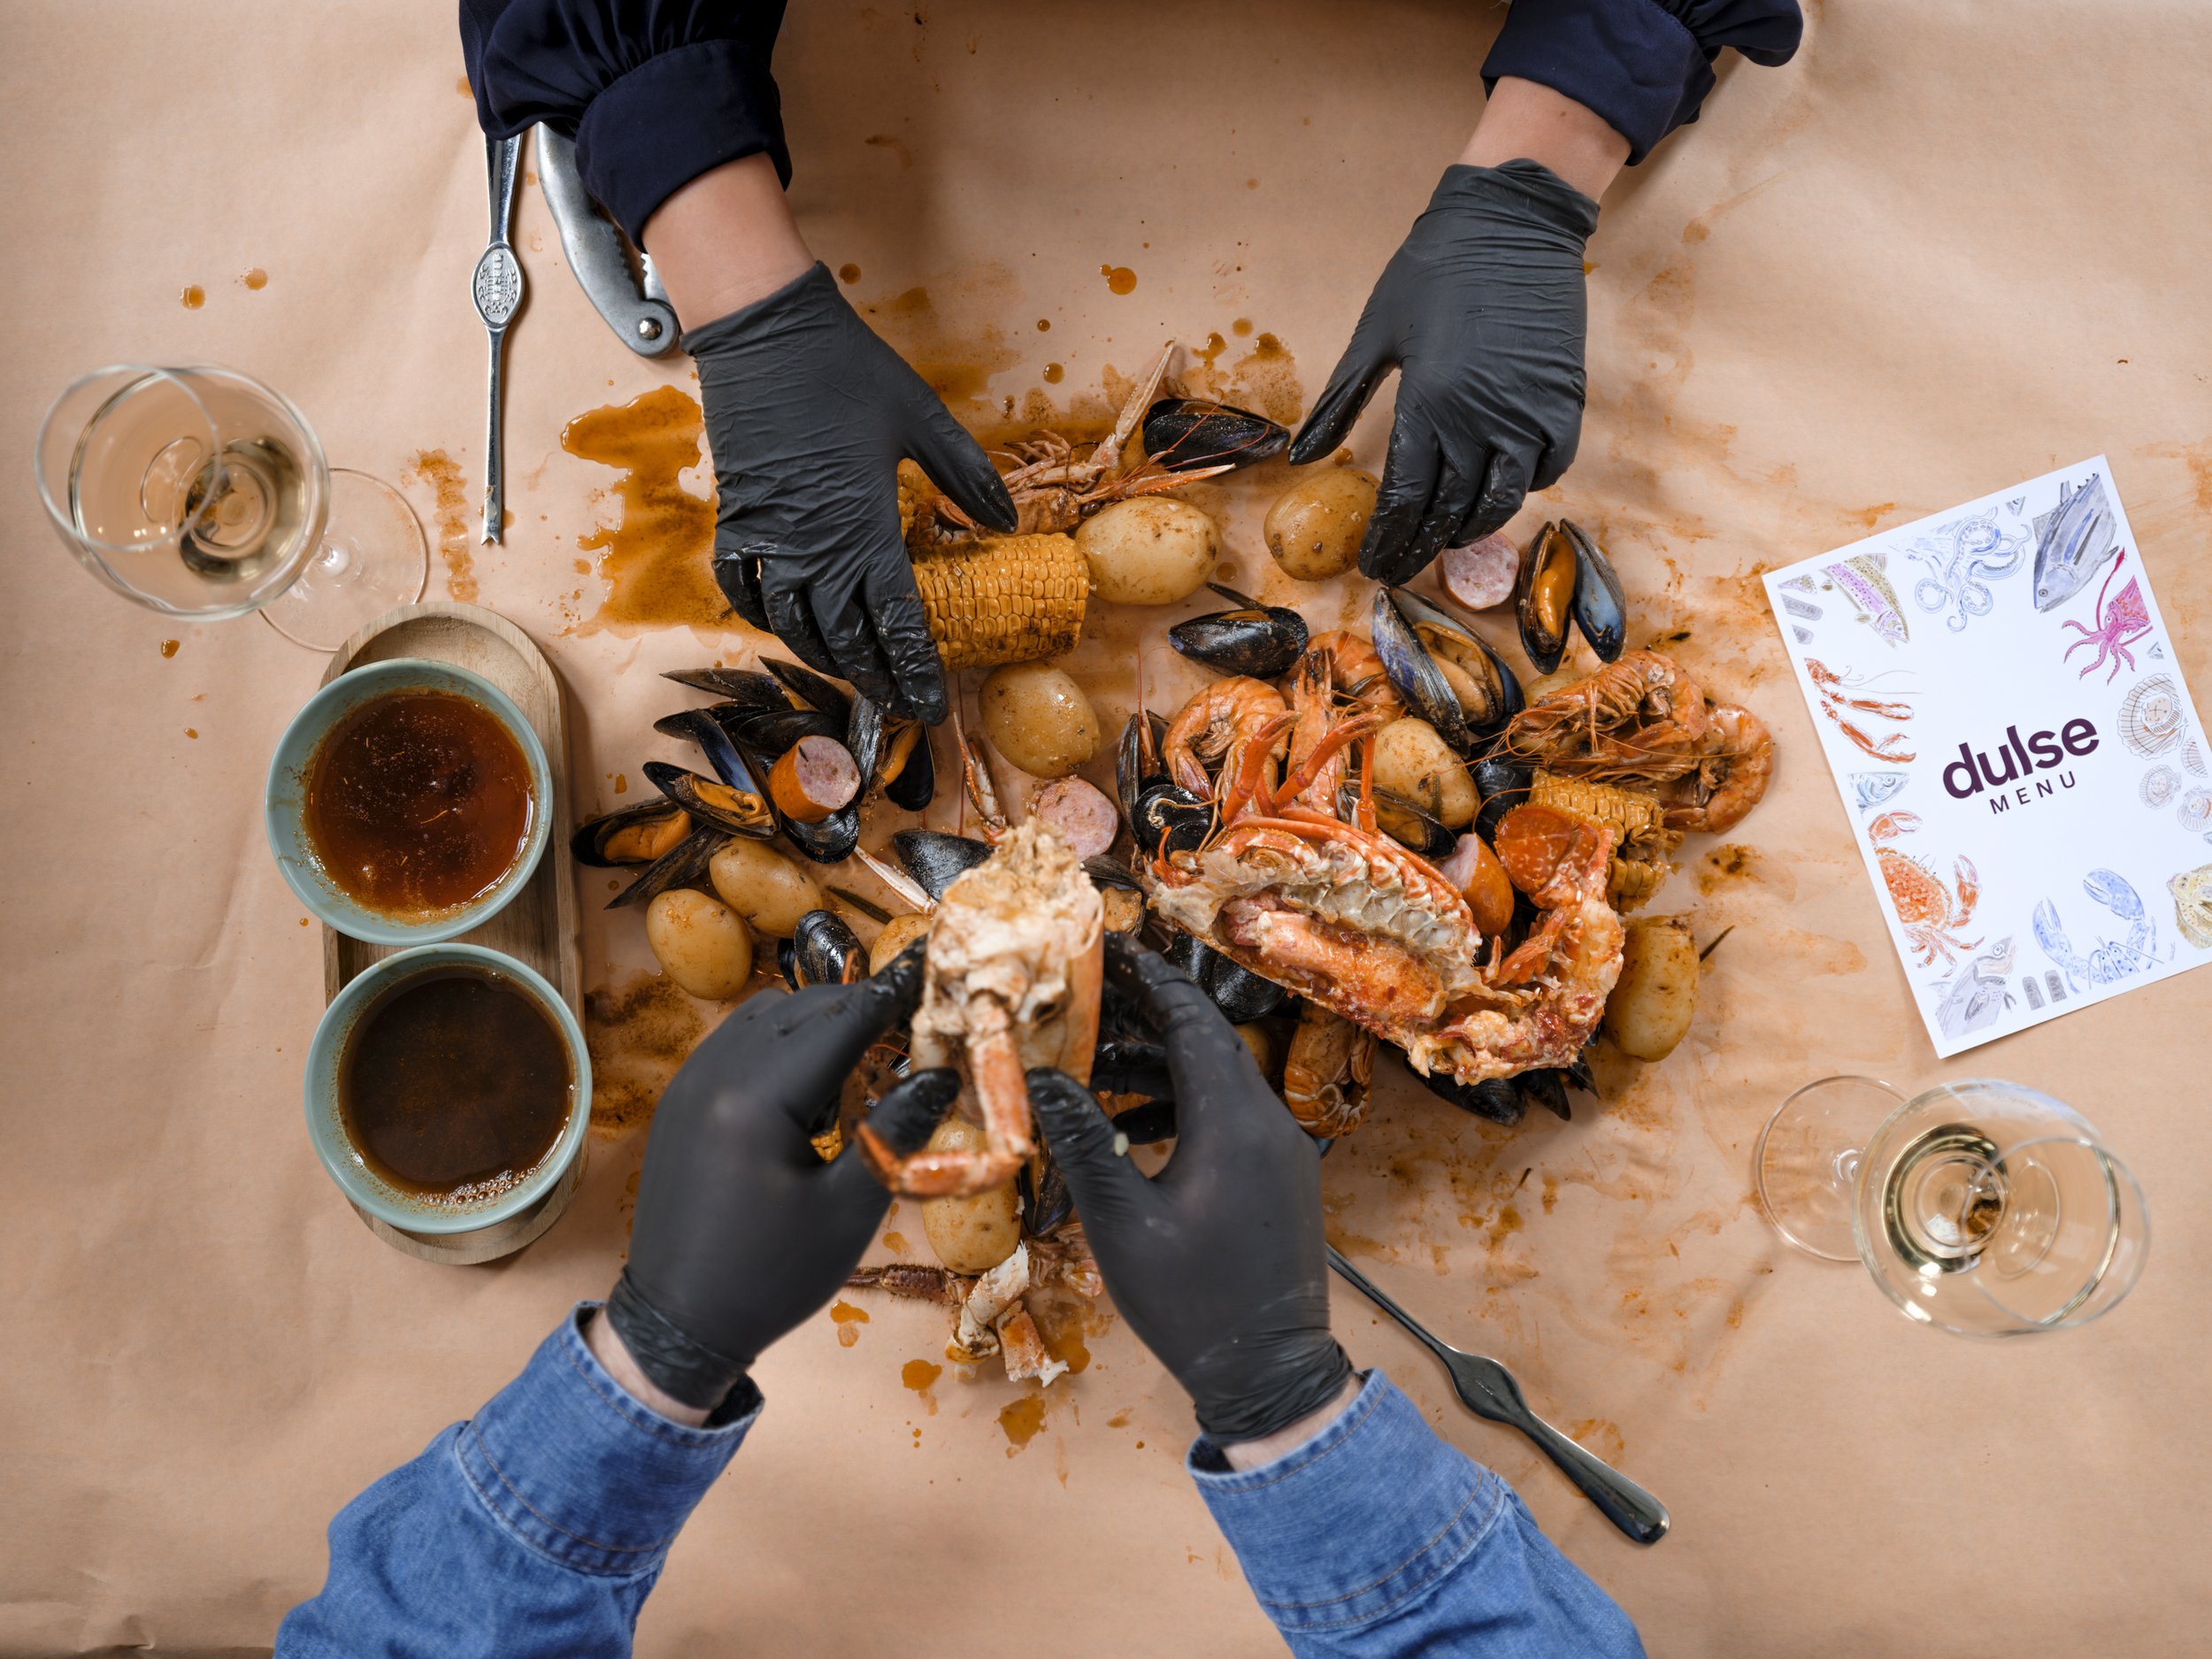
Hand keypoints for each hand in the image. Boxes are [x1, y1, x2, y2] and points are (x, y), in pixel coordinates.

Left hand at [605, 941, 955, 1411]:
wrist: (677, 1323)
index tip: (931, 970)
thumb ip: (895, 1133)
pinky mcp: (679, 1101)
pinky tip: (808, 1091)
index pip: (841, 1022)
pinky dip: (780, 1045)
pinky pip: (736, 1043)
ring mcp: (689, 1083)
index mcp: (757, 1099)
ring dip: (817, 1024)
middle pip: (802, 1009)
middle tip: (911, 1025)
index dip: (892, 995)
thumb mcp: (848, 1211)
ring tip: (861, 1066)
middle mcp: (715, 1073)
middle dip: (860, 1009)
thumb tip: (942, 1074)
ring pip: (765, 1018)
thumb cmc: (771, 1276)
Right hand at [687, 264, 1015, 722]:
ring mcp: (768, 537)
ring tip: (854, 675)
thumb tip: (1006, 522)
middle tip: (899, 705)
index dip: (914, 669)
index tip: (931, 704)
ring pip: (794, 625)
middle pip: (845, 639)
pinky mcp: (736, 520)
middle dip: (876, 679)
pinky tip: (786, 629)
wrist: (765, 331)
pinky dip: (765, 618)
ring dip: (825, 658)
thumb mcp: (922, 417)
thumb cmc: (848, 369)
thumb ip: (966, 474)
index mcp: (866, 526)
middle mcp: (814, 545)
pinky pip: (743, 590)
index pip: (895, 622)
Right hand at [1026, 936, 1352, 1445]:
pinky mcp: (1279, 1178)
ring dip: (1157, 1070)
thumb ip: (1083, 1143)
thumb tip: (1041, 1081)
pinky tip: (1132, 1126)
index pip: (1192, 1023)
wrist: (1271, 1373)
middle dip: (1147, 1018)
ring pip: (1216, 1083)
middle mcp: (1268, 1123)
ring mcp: (1280, 1151)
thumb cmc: (1193, 1303)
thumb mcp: (1122, 1223)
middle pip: (1206, 1045)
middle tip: (1090, 996)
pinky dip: (1181, 1107)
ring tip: (1091, 1069)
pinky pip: (1229, 1118)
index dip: (1150, 982)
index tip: (1111, 951)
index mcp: (1234, 1121)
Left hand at [1288, 159, 1599, 585]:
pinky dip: (1523, 489)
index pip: (1404, 499)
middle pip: (1450, 513)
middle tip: (1401, 567)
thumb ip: (1340, 401)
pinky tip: (1498, 491)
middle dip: (1421, 549)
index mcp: (1429, 404)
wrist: (1511, 221)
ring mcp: (1529, 413)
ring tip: (1445, 539)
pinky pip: (1549, 469)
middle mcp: (1481, 419)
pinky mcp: (1564, 401)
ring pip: (1503, 502)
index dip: (1387, 540)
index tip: (1373, 566)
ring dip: (1471, 530)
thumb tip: (1301, 458)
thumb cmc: (1433, 269)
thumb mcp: (1375, 333)